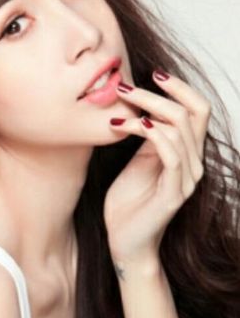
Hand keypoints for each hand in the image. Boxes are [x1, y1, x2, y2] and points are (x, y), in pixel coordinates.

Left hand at [104, 69, 210, 262]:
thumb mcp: (137, 162)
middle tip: (124, 87)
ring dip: (146, 110)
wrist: (125, 243)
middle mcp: (194, 164)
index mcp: (187, 154)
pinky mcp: (174, 194)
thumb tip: (141, 106)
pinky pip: (171, 154)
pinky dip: (151, 134)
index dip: (180, 88)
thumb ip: (147, 137)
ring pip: (179, 128)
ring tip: (118, 106)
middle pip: (190, 113)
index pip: (198, 110)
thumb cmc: (128, 204)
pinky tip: (128, 125)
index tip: (152, 74)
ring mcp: (187, 179)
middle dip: (156, 94)